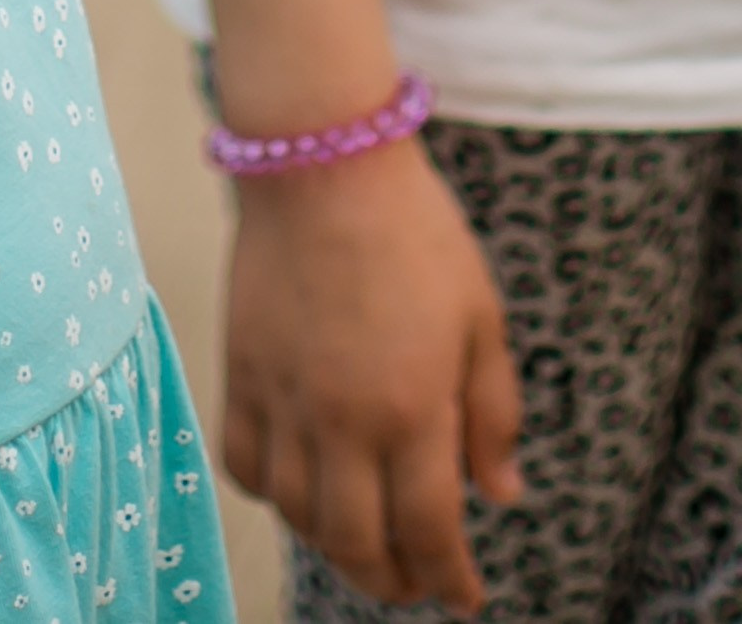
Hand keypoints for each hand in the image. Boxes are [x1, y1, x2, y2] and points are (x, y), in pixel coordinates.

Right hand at [221, 138, 522, 615]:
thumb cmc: (415, 231)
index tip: (465, 597)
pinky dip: (272, 492)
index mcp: (411, 409)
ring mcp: (283, 399)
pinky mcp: (240, 371)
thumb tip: (501, 494)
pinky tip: (301, 485)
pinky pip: (244, 464)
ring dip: (334, 545)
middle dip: (392, 580)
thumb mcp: (482, 318)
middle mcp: (341, 420)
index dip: (451, 580)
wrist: (322, 161)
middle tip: (415, 581)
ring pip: (299, 515)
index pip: (430, 533)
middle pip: (357, 545)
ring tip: (364, 538)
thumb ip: (493, 414)